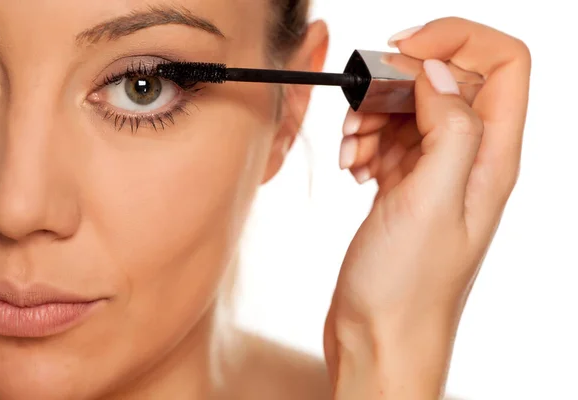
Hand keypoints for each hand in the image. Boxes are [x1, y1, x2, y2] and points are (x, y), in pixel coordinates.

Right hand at [322, 17, 530, 398]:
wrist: (379, 337)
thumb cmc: (408, 290)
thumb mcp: (432, 201)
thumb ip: (449, 127)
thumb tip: (436, 71)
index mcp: (491, 157)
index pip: (502, 63)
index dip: (455, 41)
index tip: (403, 52)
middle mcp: (470, 160)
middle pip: (446, 80)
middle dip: (398, 83)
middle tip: (364, 113)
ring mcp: (435, 173)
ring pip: (411, 108)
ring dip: (374, 116)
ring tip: (355, 153)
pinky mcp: (406, 186)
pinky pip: (390, 139)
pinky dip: (366, 141)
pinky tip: (354, 167)